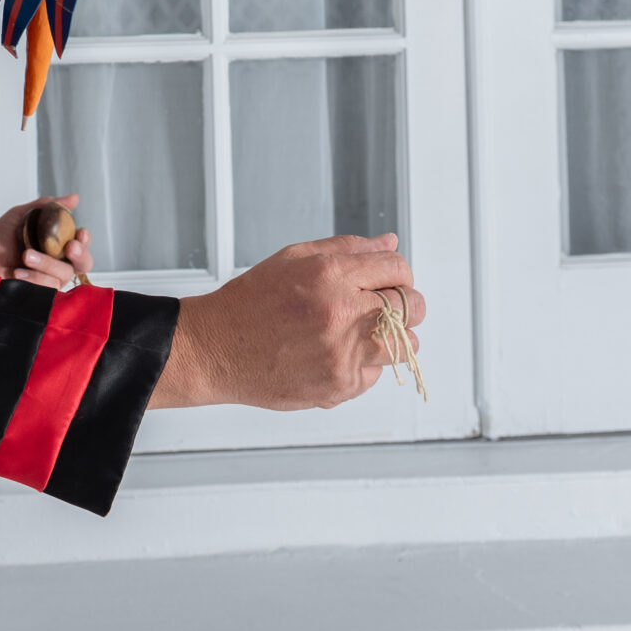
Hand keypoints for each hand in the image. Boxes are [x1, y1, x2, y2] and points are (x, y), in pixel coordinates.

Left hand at [0, 194, 93, 291]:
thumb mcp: (23, 215)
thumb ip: (47, 206)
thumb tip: (74, 198)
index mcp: (56, 244)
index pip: (81, 244)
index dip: (85, 240)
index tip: (80, 234)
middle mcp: (57, 263)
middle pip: (83, 263)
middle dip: (80, 254)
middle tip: (69, 247)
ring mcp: (49, 280)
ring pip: (64, 274)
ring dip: (46, 263)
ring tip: (25, 255)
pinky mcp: (39, 294)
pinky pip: (48, 287)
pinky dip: (35, 278)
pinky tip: (19, 272)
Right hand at [150, 235, 422, 411]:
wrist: (217, 349)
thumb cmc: (250, 302)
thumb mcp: (295, 258)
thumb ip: (348, 249)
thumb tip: (390, 244)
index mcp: (331, 274)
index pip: (398, 269)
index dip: (398, 273)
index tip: (389, 280)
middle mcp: (341, 313)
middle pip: (413, 307)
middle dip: (403, 304)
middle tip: (380, 307)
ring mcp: (343, 353)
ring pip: (405, 346)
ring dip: (391, 338)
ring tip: (359, 333)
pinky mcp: (340, 386)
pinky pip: (376, 374)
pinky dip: (363, 365)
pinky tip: (334, 354)